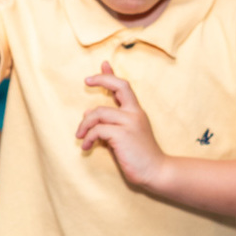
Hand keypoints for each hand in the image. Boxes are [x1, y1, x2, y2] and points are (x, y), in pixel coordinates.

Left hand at [77, 61, 165, 187]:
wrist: (156, 171)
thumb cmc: (138, 155)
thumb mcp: (124, 134)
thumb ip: (109, 122)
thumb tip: (87, 112)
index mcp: (136, 112)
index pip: (124, 87)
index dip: (111, 75)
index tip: (102, 65)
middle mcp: (135, 113)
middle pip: (119, 86)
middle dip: (102, 79)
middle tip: (86, 82)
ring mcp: (130, 123)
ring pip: (98, 112)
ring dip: (84, 124)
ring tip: (80, 136)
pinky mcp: (123, 135)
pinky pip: (98, 129)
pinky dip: (88, 137)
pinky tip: (87, 146)